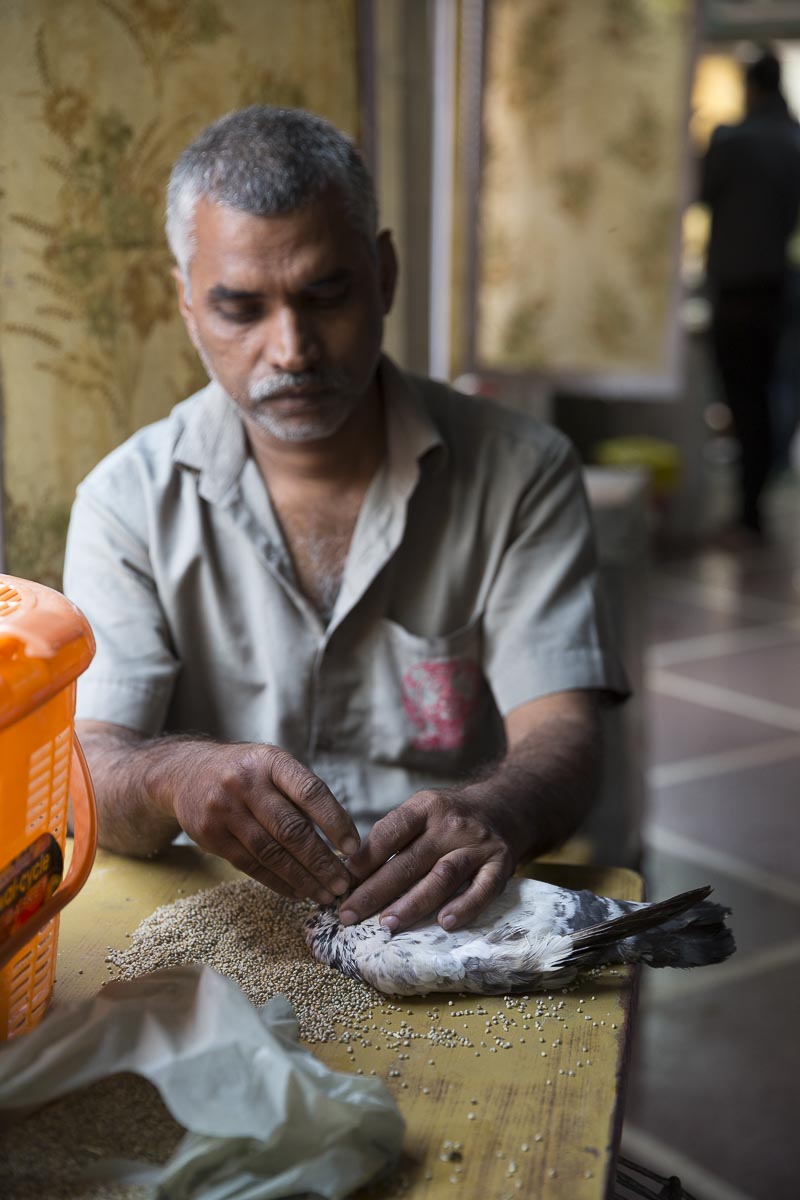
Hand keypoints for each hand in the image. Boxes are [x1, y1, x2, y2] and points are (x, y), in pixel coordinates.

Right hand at [152, 742, 359, 903]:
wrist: (186, 773)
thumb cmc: (246, 772)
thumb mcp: (272, 766)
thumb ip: (302, 794)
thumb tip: (341, 838)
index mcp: (271, 761)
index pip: (310, 792)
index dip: (335, 821)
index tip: (353, 848)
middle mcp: (246, 783)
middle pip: (291, 829)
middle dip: (321, 861)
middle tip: (342, 883)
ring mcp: (224, 810)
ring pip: (271, 853)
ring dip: (302, 878)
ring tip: (324, 893)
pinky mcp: (210, 835)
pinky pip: (250, 865)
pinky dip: (277, 882)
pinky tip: (297, 891)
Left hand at [338, 790, 515, 932]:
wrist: (503, 807)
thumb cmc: (447, 818)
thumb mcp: (420, 812)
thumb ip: (391, 837)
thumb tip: (350, 873)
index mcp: (426, 806)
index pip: (390, 832)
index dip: (364, 858)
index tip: (342, 882)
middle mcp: (452, 824)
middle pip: (410, 861)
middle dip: (376, 890)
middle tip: (349, 914)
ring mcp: (478, 844)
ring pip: (442, 876)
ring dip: (413, 902)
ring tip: (387, 923)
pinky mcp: (501, 865)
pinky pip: (482, 889)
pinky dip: (465, 907)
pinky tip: (444, 923)